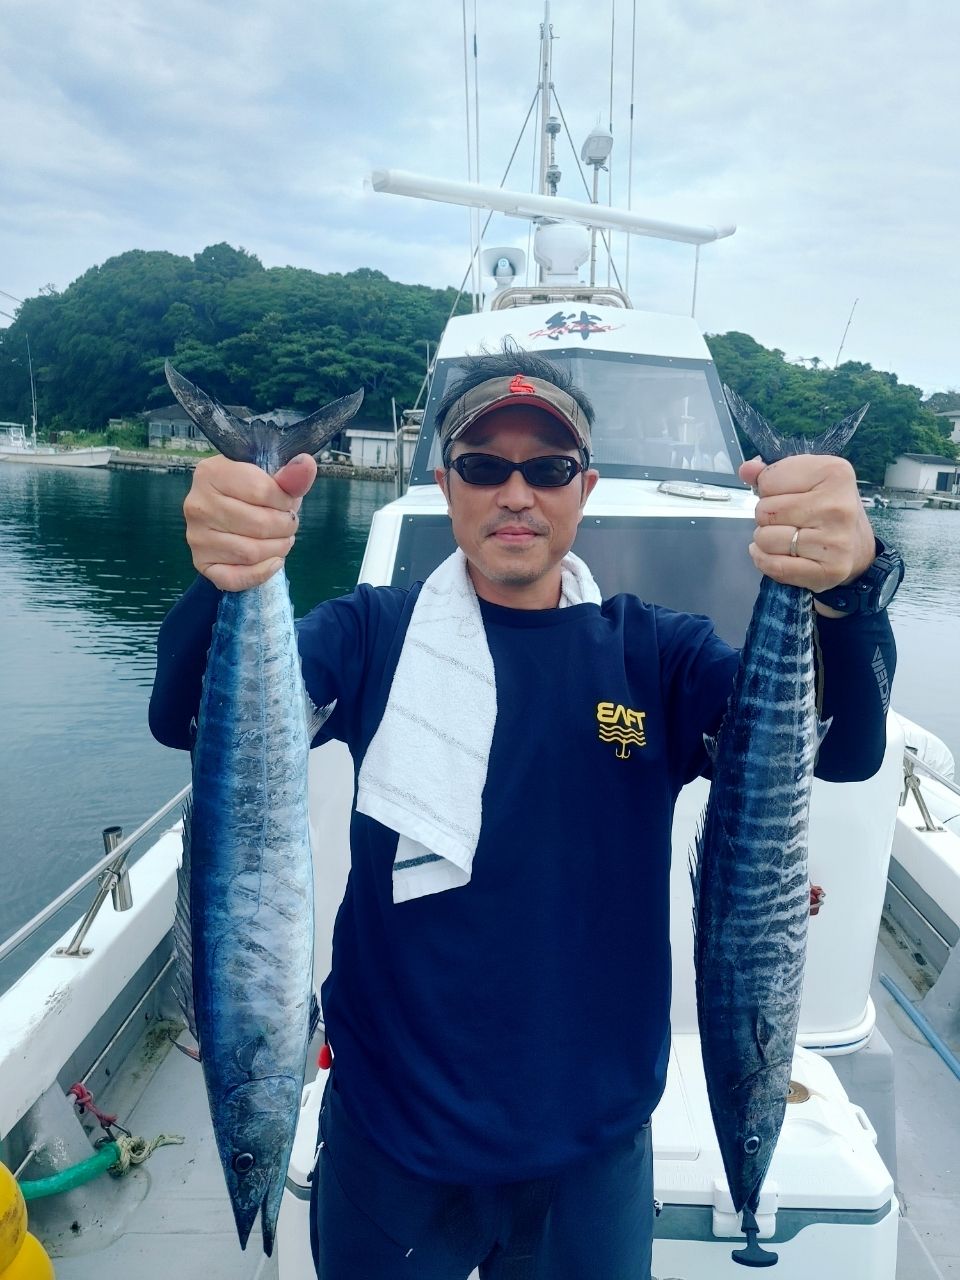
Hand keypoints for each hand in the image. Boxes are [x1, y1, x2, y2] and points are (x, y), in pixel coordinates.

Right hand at [182, 453, 317, 590]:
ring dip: (278, 549)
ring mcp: (196, 536)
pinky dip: (261, 573)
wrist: (228, 509)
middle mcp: (197, 504)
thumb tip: (306, 465)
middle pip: (259, 525)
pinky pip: (235, 578)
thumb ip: (290, 475)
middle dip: (285, 527)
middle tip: (289, 524)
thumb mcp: (270, 476)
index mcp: (211, 473)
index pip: (262, 491)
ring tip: (282, 539)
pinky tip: (273, 561)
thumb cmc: (251, 490)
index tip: (288, 503)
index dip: (286, 501)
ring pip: (250, 552)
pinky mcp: (201, 563)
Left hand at [737, 454, 876, 614]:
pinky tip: (775, 554)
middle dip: (766, 516)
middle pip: (765, 511)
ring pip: (766, 539)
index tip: (786, 495)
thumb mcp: (806, 480)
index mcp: (834, 473)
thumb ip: (772, 473)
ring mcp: (836, 540)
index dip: (768, 490)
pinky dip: (765, 561)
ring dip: (766, 540)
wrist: (858, 546)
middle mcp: (838, 505)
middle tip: (787, 519)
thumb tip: (746, 469)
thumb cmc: (825, 507)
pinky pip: (775, 566)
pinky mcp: (831, 570)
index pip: (768, 480)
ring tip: (785, 536)